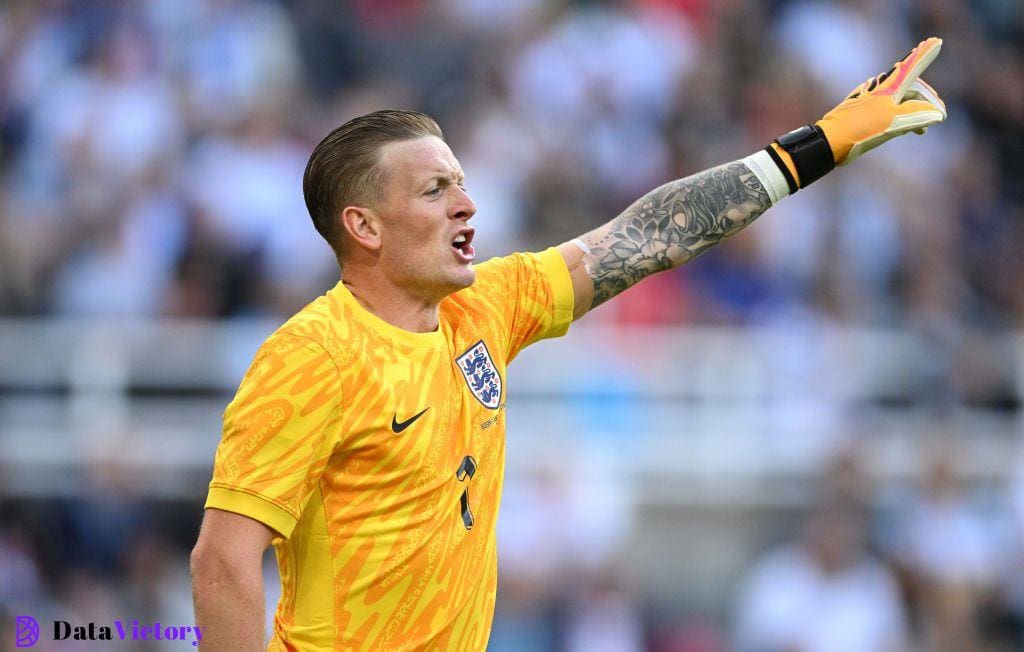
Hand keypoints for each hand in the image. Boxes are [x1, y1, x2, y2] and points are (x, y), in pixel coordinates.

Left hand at [817, 37, 946, 165]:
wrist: (830, 141)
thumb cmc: (861, 128)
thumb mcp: (893, 121)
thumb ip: (917, 114)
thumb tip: (937, 114)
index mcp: (889, 88)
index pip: (912, 67)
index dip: (925, 55)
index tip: (936, 41)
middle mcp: (880, 90)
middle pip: (910, 88)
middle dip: (926, 99)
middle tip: (939, 113)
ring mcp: (871, 101)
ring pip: (900, 100)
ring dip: (915, 111)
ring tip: (922, 130)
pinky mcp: (863, 113)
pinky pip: (889, 109)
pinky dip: (901, 116)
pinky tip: (902, 127)